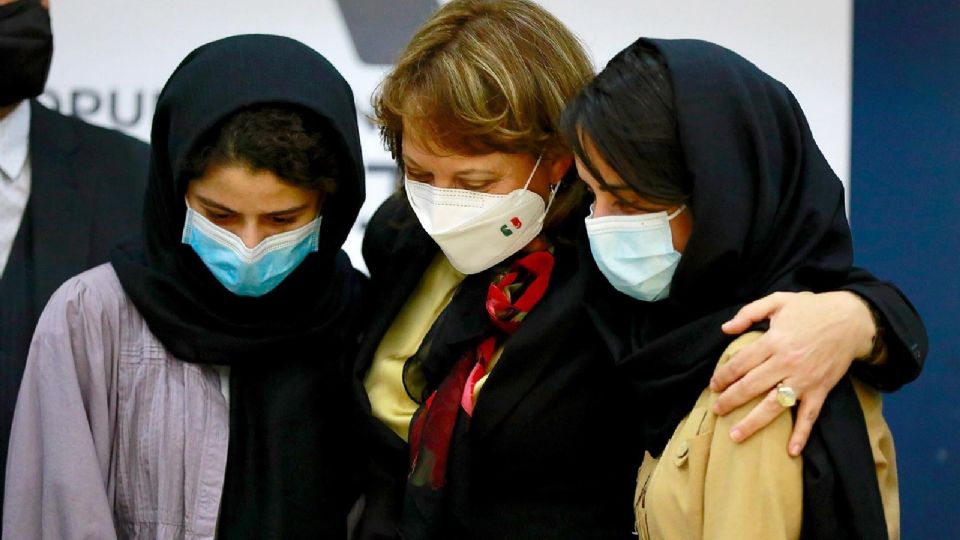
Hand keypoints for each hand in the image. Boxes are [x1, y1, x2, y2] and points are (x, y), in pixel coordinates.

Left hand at [710, 291, 876, 455]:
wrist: (852, 319)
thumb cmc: (812, 309)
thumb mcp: (778, 301)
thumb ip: (749, 313)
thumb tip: (725, 329)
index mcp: (773, 341)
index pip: (740, 364)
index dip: (723, 376)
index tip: (713, 385)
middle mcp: (786, 363)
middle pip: (751, 387)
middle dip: (730, 400)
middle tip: (717, 410)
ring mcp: (804, 379)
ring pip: (773, 406)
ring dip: (753, 423)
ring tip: (735, 436)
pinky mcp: (820, 390)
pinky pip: (809, 415)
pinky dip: (801, 434)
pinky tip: (791, 451)